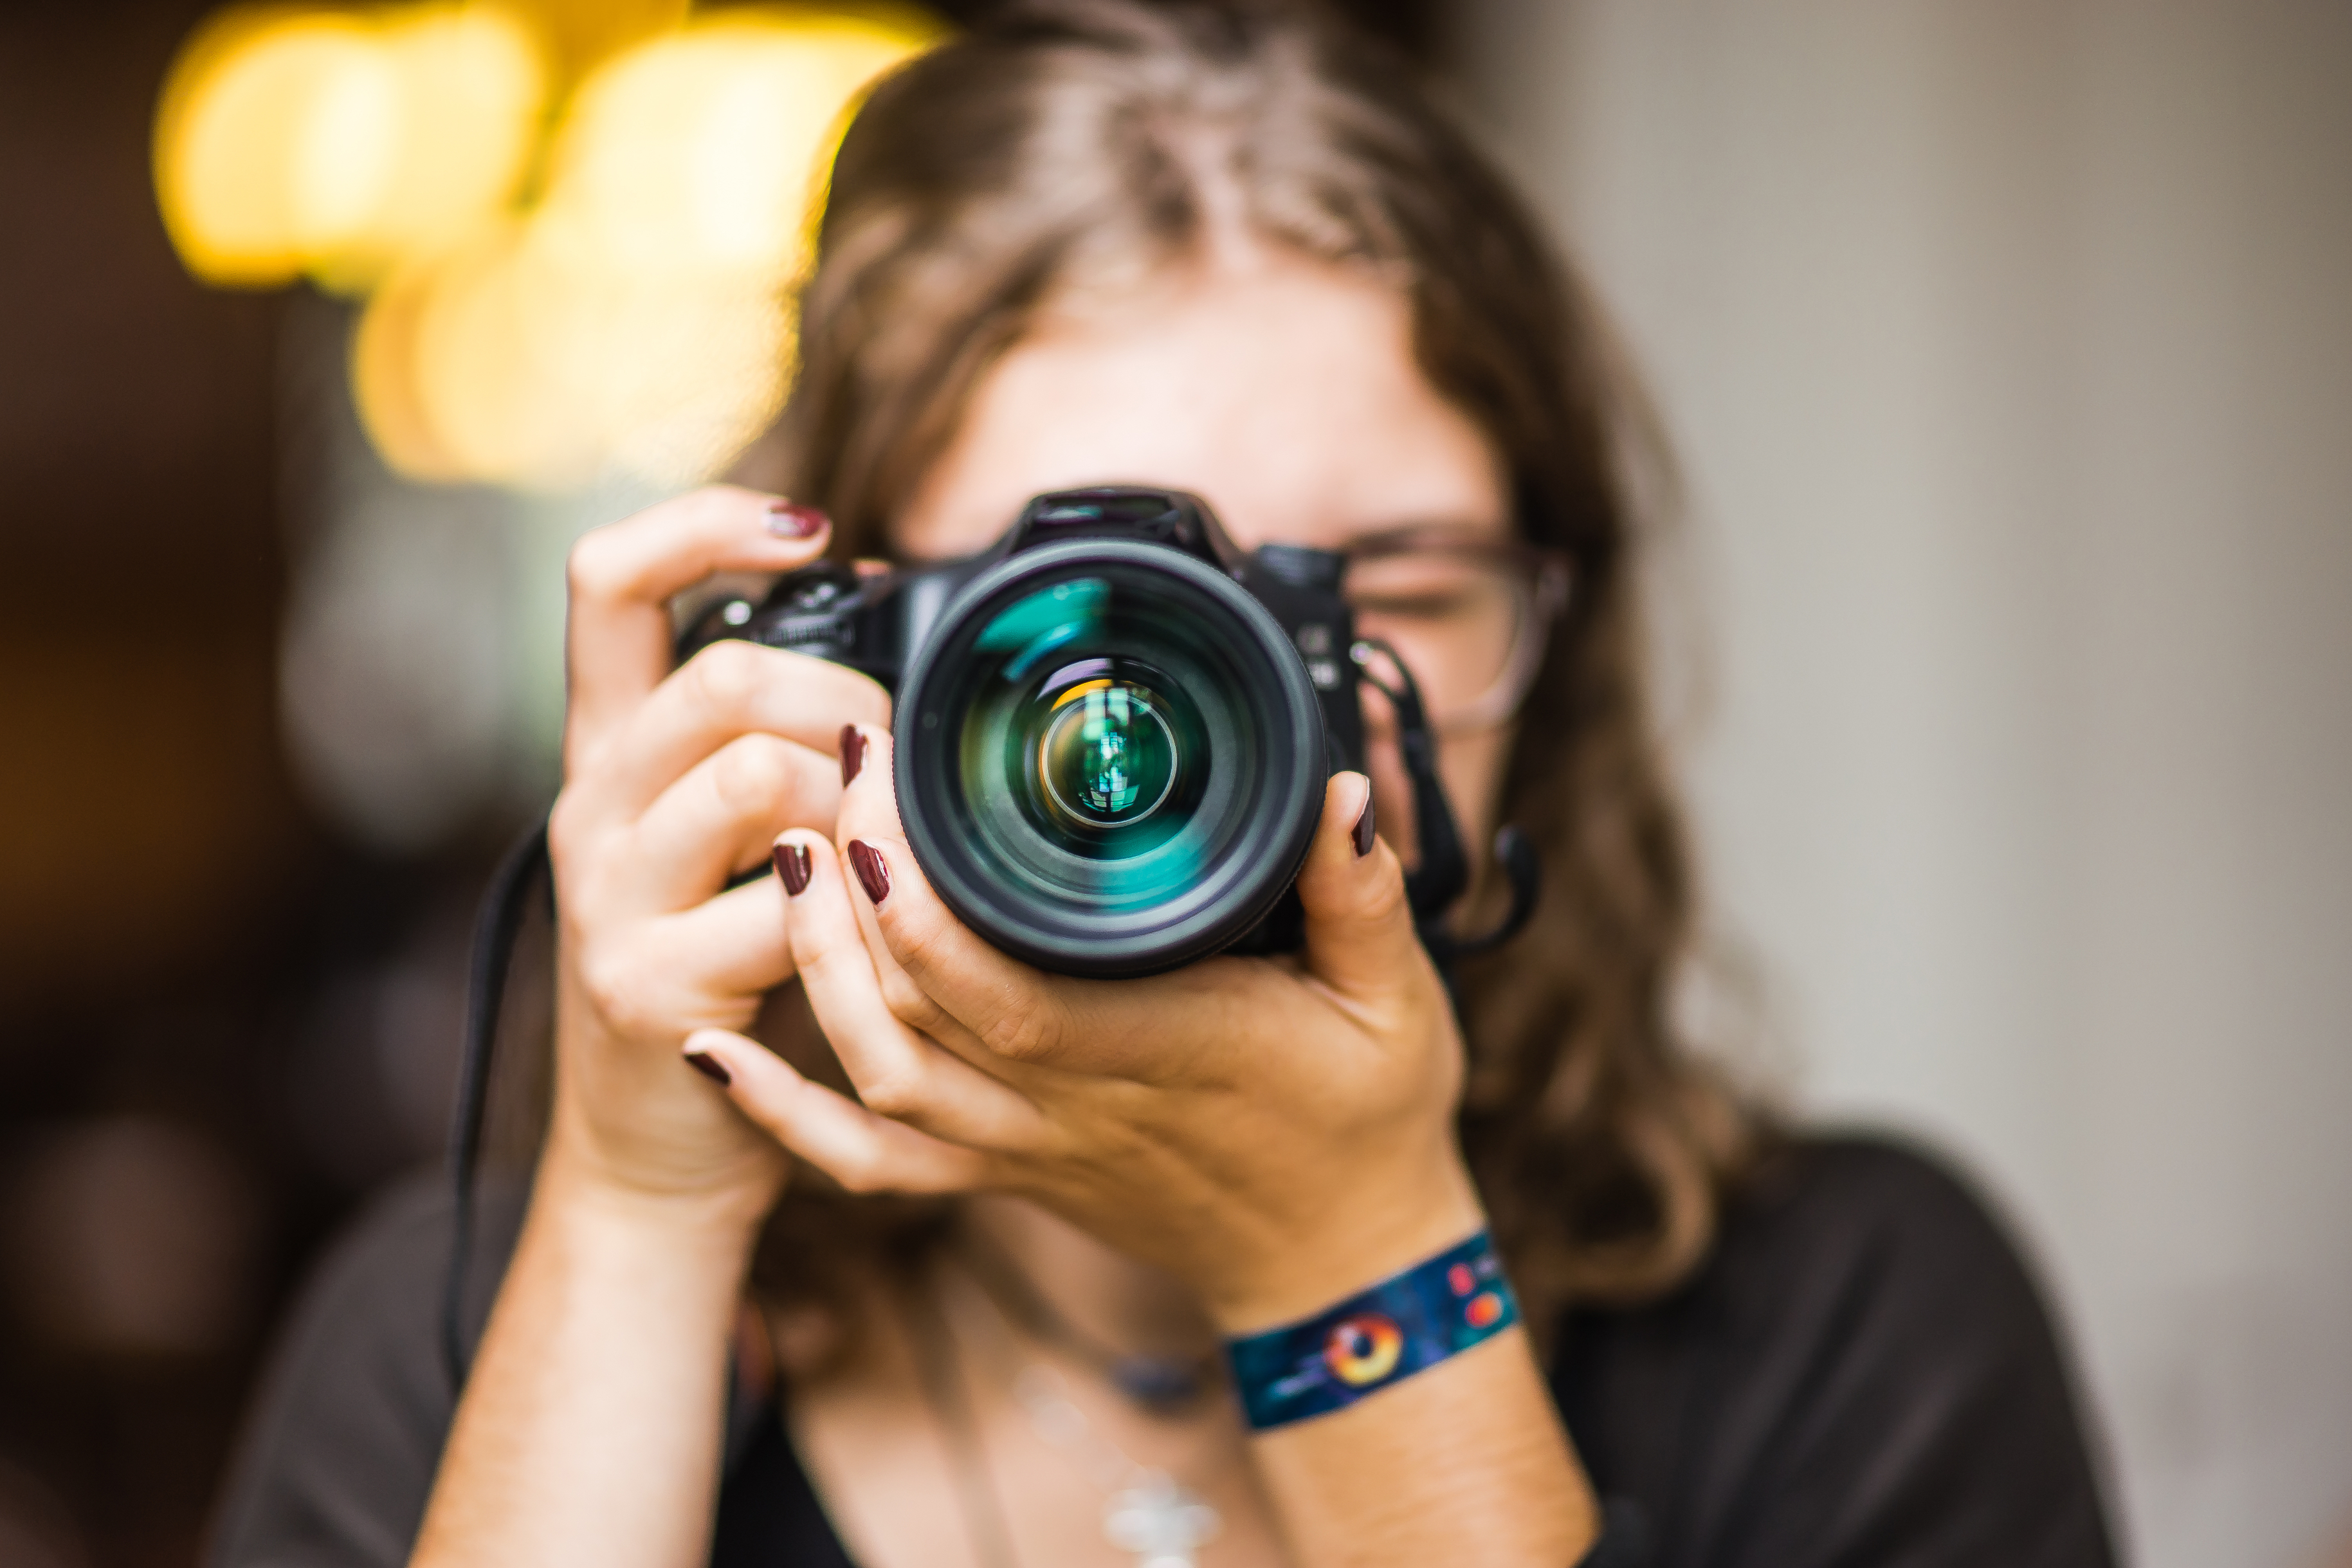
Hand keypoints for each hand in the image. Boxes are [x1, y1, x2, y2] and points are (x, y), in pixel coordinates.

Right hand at [542, 486, 888, 1219]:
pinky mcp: (646, 987)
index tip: (810, 525)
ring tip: (883, 850)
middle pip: (721, 679)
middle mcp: (589, 810)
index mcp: (609, 752)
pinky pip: (788, 909)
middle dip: (846, 701)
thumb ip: (776, 737)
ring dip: (856, 801)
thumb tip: (884, 613)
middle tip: (895, 762)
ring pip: (756, 777)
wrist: (657, 1152)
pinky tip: (873, 933)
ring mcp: (607, 901)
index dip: (701, 524)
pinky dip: (858, 908)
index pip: (606, 583)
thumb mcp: (732, 838)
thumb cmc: (729, 975)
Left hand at [683, 725, 1484, 1328]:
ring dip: (809, 964)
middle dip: (846, 883)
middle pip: (910, 1007)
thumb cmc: (1365, 1125)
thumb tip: (1337, 791)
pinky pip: (868, 1156)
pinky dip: (782, 1111)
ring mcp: (1022, 1145)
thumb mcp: (1396, 1001)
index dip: (917, 892)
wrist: (1334, 1263)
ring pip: (876, 1070)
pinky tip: (711, 1052)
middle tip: (826, 761)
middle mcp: (1069, 1104)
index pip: (1000, 983)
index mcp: (1158, 1049)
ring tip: (782, 849)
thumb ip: (1362, 892)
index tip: (885, 774)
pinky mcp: (1001, 1170)